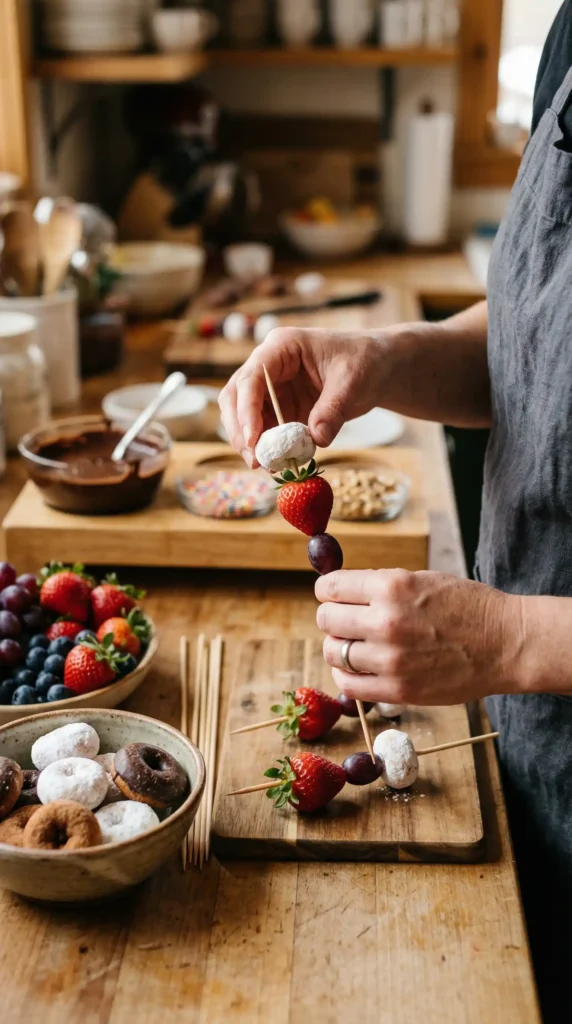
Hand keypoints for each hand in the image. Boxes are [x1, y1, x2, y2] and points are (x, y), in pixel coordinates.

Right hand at [218, 327, 387, 464]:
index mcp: (282, 347)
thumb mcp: (353, 381)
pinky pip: (264, 429)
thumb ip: (333, 409)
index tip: (252, 439)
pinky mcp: (280, 408)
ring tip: (264, 466)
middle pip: (236, 396)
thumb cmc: (364, 361)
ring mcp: (272, 388)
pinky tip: (276, 464)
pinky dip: (266, 447)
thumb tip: (316, 439)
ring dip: (249, 442)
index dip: (247, 408)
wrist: (377, 368)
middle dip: (240, 429)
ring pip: (243, 415)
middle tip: (253, 459)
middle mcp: (269, 366)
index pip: (252, 377)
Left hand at [315, 569, 523, 704]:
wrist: (505, 643)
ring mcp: (390, 659)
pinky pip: (348, 685)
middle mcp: (385, 622)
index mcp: (391, 587)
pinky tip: (358, 668)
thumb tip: (338, 591)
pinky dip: (345, 675)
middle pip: (326, 619)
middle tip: (346, 620)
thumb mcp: (421, 579)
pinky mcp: (398, 690)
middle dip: (332, 617)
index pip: (330, 587)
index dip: (328, 590)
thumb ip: (379, 586)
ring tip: (355, 645)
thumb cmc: (466, 607)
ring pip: (333, 652)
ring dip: (338, 647)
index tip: (332, 595)